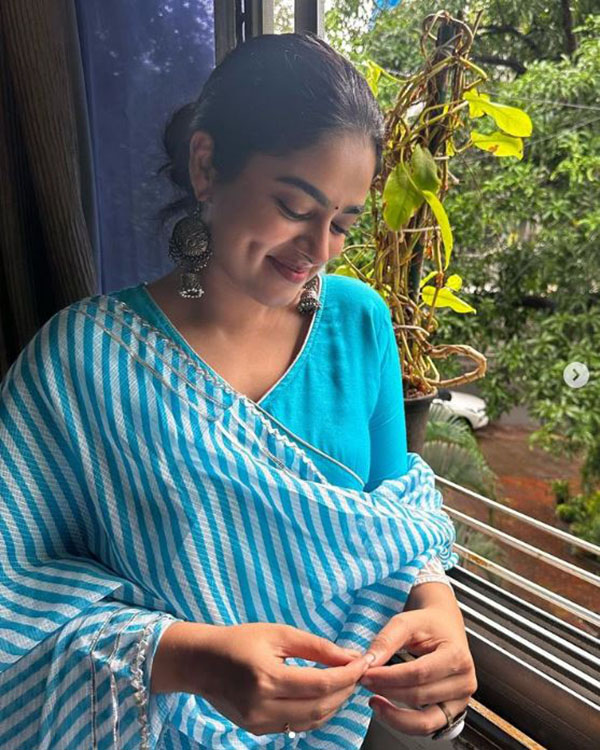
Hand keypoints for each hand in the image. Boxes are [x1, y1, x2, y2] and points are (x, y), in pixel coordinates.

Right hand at [174, 621, 372, 735]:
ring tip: (345, 683)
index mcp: (267, 678)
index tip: (364, 662)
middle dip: (346, 690)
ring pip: (312, 721)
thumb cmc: (239, 641)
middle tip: (358, 672)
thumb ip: (316, 647)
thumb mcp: (278, 634)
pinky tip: (323, 696)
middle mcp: (262, 706)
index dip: (348, 675)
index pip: (321, 685)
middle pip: (320, 707)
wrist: (201, 662)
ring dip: (334, 704)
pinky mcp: (257, 730)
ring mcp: (258, 723)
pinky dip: (316, 712)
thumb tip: (350, 656)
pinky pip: (297, 726)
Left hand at [358, 601, 476, 736]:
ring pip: (425, 719)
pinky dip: (404, 723)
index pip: (419, 673)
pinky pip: (427, 726)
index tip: (366, 674)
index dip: (389, 676)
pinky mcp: (452, 712)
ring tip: (374, 700)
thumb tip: (368, 662)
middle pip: (420, 695)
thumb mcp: (407, 622)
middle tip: (364, 682)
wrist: (445, 627)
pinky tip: (387, 710)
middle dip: (387, 691)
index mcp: (457, 656)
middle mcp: (464, 682)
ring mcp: (461, 701)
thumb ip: (386, 640)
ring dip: (394, 714)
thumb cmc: (428, 624)